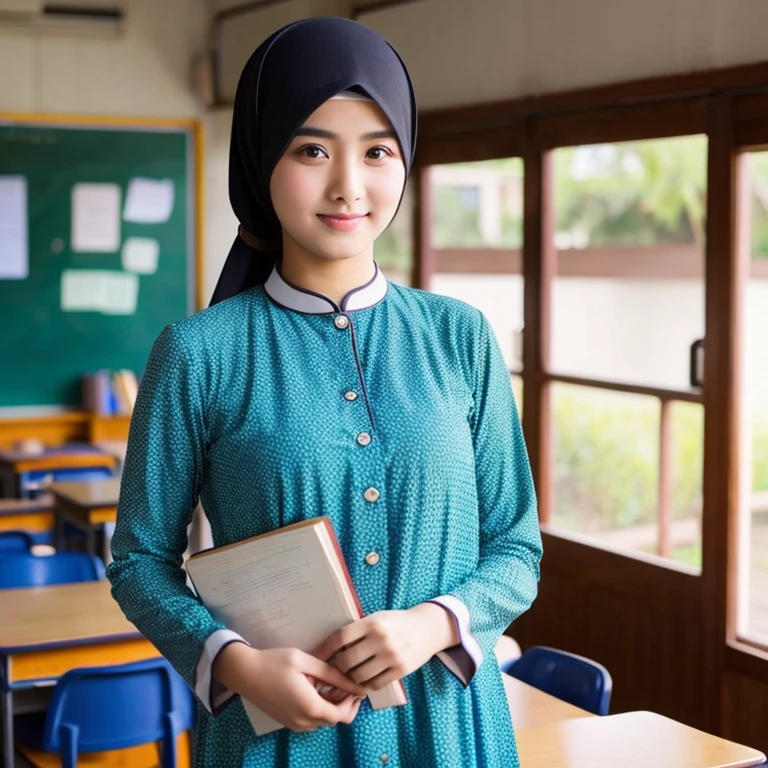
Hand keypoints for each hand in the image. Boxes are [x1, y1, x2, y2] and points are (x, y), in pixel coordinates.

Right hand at [213, 642, 365, 731]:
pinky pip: (311, 720)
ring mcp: (294, 724)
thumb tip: (353, 682)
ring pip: (323, 721)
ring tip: (331, 683)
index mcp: (310, 707)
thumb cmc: (274, 663)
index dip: (352, 701)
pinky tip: (317, 689)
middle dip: (344, 703)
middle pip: (334, 720)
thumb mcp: (305, 661)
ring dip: (332, 706)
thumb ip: (331, 673)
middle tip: (344, 682)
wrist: (245, 673)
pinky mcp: (288, 721)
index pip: (342, 714)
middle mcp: (303, 721)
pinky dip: (320, 708)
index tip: (355, 684)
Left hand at [312, 603, 456, 691]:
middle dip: (335, 668)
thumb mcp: (376, 618)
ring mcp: (392, 656)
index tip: (316, 657)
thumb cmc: (395, 623)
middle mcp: (382, 639)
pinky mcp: (401, 671)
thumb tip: (328, 648)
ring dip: (349, 678)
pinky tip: (362, 680)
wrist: (426, 628)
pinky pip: (374, 684)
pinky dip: (365, 685)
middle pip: (346, 661)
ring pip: (358, 676)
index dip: (325, 649)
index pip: (340, 638)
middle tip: (331, 670)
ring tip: (347, 676)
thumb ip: (357, 630)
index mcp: (372, 623)